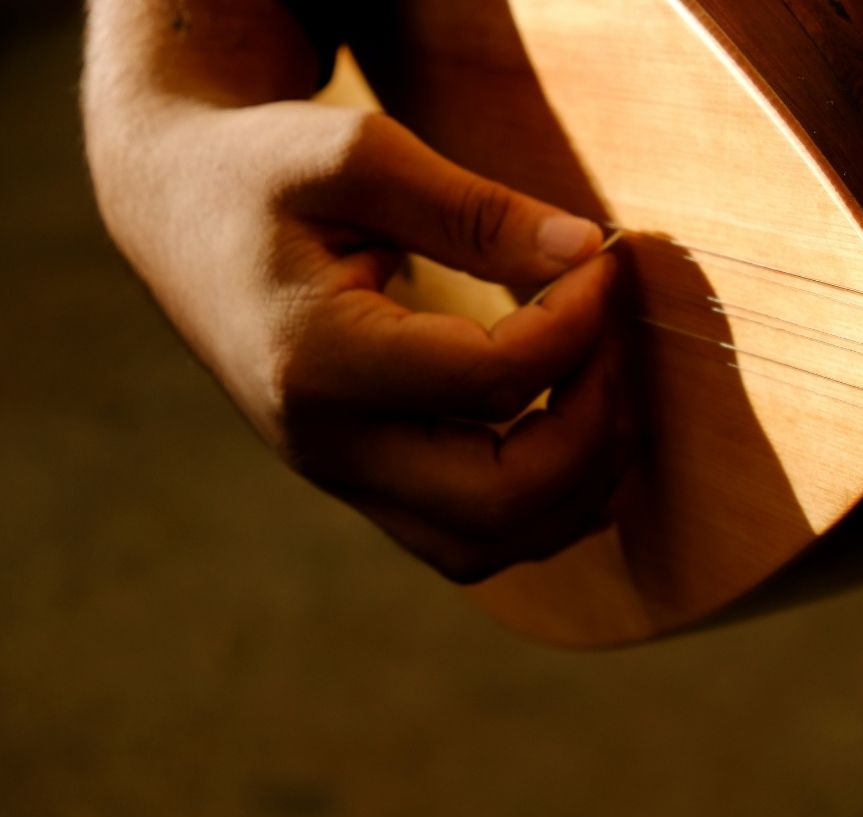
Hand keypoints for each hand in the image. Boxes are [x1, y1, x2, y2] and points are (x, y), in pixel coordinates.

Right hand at [88, 98, 627, 582]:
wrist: (178, 217)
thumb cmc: (263, 172)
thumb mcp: (360, 155)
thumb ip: (477, 211)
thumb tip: (586, 251)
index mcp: (316, 360)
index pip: (492, 380)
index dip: (577, 323)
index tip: (600, 261)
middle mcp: (328, 444)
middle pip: (499, 501)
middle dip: (592, 430)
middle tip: (615, 347)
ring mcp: (343, 477)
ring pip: (488, 545)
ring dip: (576, 488)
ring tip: (608, 395)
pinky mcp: (363, 483)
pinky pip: (470, 539)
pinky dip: (540, 506)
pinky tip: (571, 432)